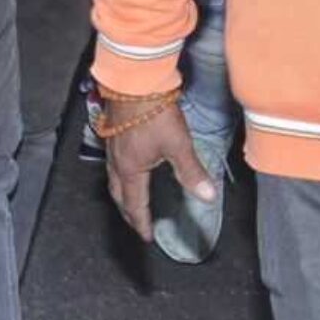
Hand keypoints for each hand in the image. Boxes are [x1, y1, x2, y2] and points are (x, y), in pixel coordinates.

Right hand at [104, 97, 216, 241]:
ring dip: (122, 194)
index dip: (141, 222)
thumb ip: (192, 172)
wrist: (133, 81)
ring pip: (112, 178)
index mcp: (130, 168)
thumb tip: (208, 197)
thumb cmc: (154, 114)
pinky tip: (128, 169)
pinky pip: (112, 164)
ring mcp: (111, 146)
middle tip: (137, 223)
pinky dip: (119, 177)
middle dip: (127, 211)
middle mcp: (116, 160)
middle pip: (118, 193)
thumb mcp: (178, 144)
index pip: (134, 203)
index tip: (147, 237)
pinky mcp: (112, 133)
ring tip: (130, 200)